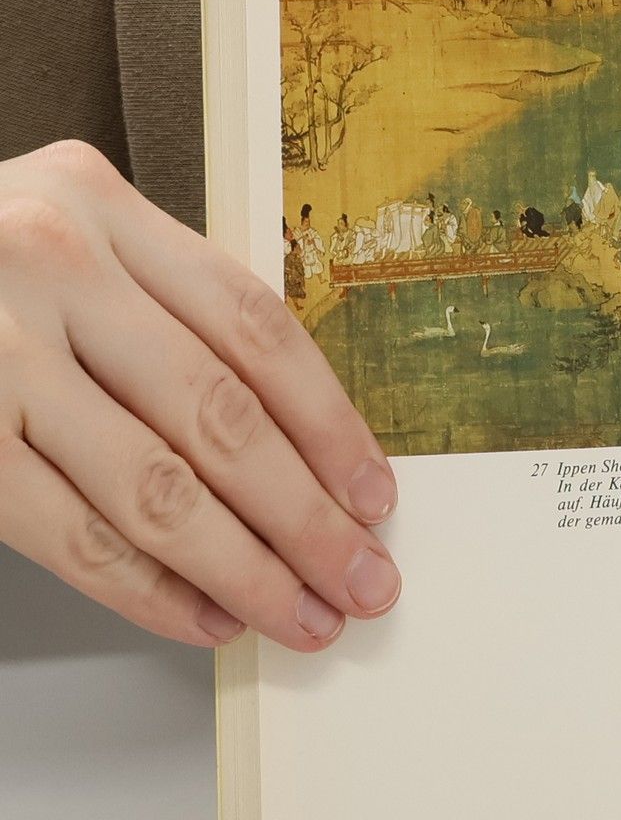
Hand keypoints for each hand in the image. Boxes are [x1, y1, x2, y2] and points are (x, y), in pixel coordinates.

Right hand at [0, 142, 400, 650]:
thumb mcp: (60, 233)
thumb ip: (159, 305)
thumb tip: (296, 447)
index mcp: (97, 203)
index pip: (256, 327)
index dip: (330, 424)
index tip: (373, 494)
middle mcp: (48, 263)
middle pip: (221, 417)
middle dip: (307, 518)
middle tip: (361, 579)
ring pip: (155, 487)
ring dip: (243, 569)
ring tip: (299, 615)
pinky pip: (69, 533)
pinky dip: (147, 589)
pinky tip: (204, 616)